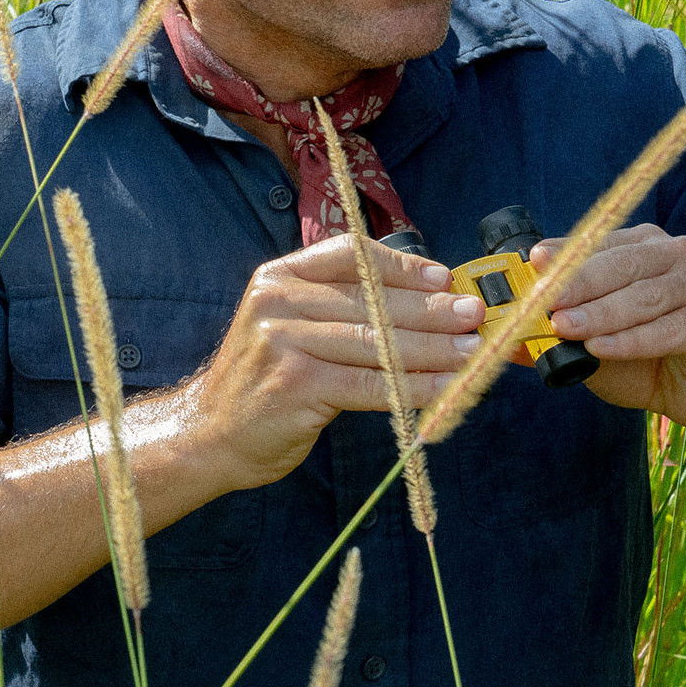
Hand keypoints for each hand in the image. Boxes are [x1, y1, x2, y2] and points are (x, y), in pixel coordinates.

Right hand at [187, 238, 482, 490]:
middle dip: (431, 309)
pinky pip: (372, 383)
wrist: (210, 432)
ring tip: (473, 352)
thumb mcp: (287, 325)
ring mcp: (283, 342)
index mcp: (277, 277)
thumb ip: (337, 307)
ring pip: (377, 342)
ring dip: (434, 349)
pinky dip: (416, 387)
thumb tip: (423, 301)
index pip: (349, 254)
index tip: (443, 279)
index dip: (402, 266)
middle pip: (371, 300)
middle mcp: (277, 301)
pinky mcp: (297, 385)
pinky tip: (445, 390)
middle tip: (475, 315)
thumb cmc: (265, 379)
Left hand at [539, 224, 685, 433]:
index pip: (598, 243)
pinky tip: (601, 349)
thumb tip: (510, 339)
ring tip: (565, 329)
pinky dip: (630, 340)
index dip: (564, 253)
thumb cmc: (648, 360)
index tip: (533, 264)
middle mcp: (675, 254)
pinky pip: (668, 328)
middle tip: (545, 304)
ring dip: (599, 314)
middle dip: (577, 285)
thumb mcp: (594, 344)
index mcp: (642, 246)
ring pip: (641, 296)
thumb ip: (559, 335)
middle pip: (619, 265)